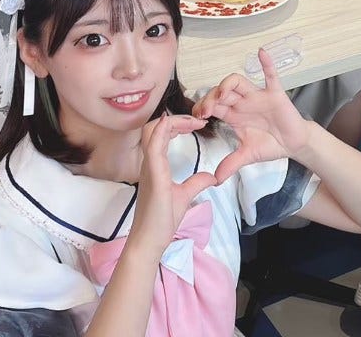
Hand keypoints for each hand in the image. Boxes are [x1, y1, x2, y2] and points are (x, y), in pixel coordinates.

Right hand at [131, 114, 215, 254]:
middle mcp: (149, 164)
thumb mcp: (185, 196)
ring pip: (152, 133)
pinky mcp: (153, 176)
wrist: (150, 241)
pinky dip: (160, 132)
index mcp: (155, 166)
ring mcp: (149, 169)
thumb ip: (196, 183)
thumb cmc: (161, 220)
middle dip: (176, 119)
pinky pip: (153, 148)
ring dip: (172, 122)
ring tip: (192, 121)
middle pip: (155, 129)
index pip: (161, 135)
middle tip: (197, 120)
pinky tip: (170, 123)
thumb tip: (212, 176)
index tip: (196, 124)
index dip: (177, 124)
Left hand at [192, 49, 311, 183]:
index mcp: (233, 114)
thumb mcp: (247, 156)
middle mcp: (242, 102)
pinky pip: (271, 76)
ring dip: (227, 85)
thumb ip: (231, 164)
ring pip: (238, 82)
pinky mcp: (275, 94)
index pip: (212, 104)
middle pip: (221, 92)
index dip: (202, 107)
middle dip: (210, 99)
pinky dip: (267, 64)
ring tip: (221, 94)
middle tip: (205, 111)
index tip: (198, 118)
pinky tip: (261, 53)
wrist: (294, 145)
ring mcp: (258, 96)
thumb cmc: (270, 144)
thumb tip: (216, 180)